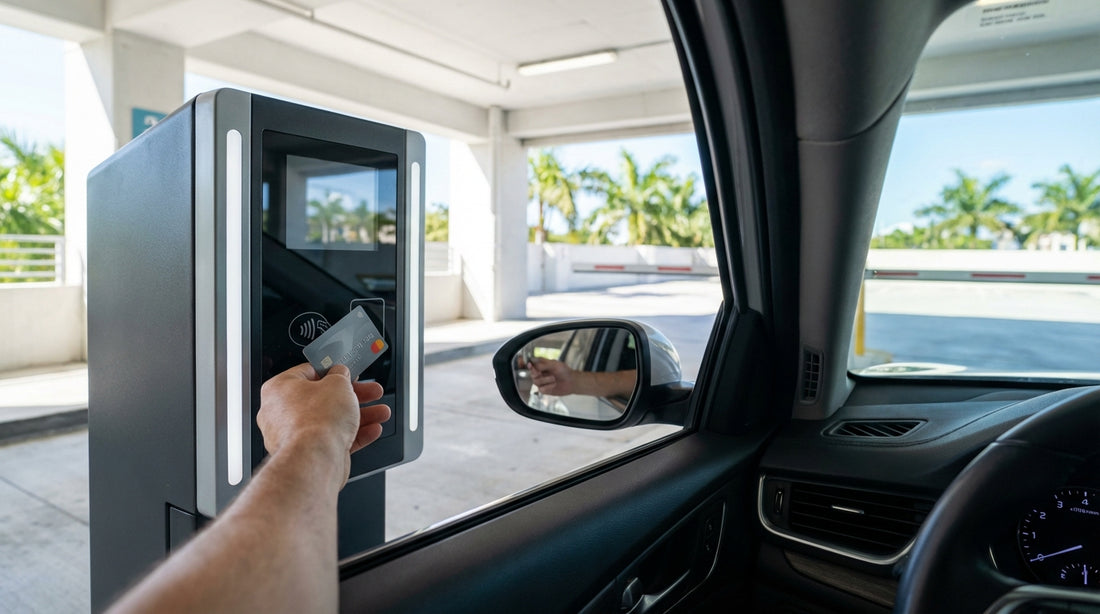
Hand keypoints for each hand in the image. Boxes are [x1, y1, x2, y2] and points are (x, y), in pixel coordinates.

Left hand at [257, 363, 390, 486]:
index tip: (348, 372)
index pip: (308, 372)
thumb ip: (340, 375)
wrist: (316, 459)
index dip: (333, 371)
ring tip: (381, 412)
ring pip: (331, 420)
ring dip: (360, 416)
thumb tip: (340, 374)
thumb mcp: (337, 383)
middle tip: (371, 391)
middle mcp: (281, 413)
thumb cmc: (317, 420)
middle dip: (354, 396)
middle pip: (324, 398)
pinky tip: (372, 430)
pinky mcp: (308, 454)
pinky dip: (354, 435)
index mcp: (280, 389)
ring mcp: (294, 436)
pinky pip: (332, 440)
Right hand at [528, 358, 575, 395]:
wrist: (572, 381)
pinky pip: (541, 389)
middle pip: (532, 374)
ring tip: (554, 378)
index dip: (530, 366)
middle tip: (540, 373)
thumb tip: (534, 364)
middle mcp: (540, 374)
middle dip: (536, 373)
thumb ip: (544, 364)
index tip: (530, 365)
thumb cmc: (565, 371)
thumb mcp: (555, 364)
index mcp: (542, 366)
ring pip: (536, 382)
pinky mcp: (545, 390)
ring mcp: (542, 382)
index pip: (532, 365)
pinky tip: (554, 384)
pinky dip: (548, 387)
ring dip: (545, 380)